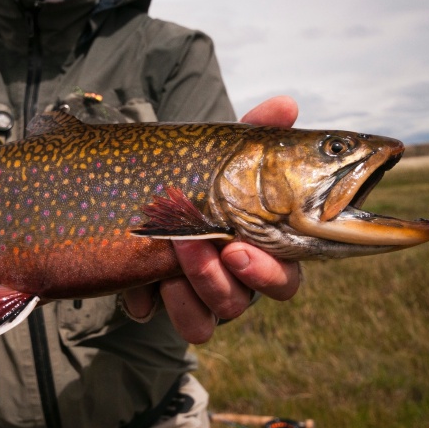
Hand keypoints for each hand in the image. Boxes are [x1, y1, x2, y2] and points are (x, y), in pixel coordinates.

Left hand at [121, 96, 301, 343]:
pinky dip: (151, 302)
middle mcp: (230, 281)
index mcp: (258, 251)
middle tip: (200, 244)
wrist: (141, 186)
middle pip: (241, 304)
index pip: (284, 280)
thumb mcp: (224, 153)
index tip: (238, 248)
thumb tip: (287, 104)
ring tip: (170, 253)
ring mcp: (193, 296)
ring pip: (204, 322)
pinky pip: (157, 318)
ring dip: (189, 291)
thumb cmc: (198, 174)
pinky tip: (142, 281)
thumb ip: (256, 133)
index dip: (269, 275)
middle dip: (218, 278)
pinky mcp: (158, 303)